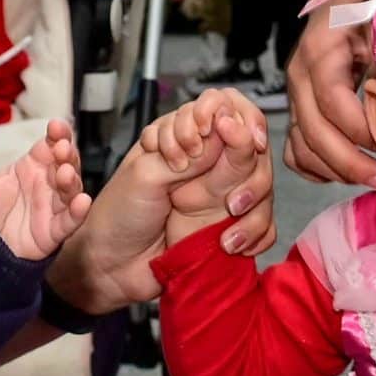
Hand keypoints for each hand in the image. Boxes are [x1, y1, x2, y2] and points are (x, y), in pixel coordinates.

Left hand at [0, 120, 91, 261]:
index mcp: (33, 166)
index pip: (50, 144)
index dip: (57, 134)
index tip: (57, 126)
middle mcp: (48, 183)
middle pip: (65, 163)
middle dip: (67, 154)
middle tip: (62, 148)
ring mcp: (54, 206)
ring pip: (70, 189)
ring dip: (72, 179)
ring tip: (66, 172)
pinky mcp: (55, 231)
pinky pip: (70, 221)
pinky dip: (78, 212)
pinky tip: (82, 202)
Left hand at [45, 104, 276, 312]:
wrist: (112, 267)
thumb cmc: (119, 214)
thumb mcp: (146, 173)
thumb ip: (189, 155)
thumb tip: (226, 135)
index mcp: (183, 138)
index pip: (225, 108)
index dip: (233, 114)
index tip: (225, 129)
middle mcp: (207, 163)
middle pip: (253, 147)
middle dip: (246, 161)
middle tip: (226, 179)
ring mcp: (220, 195)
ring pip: (262, 185)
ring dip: (253, 198)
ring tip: (230, 210)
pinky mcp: (226, 226)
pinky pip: (262, 225)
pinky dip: (255, 233)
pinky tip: (231, 242)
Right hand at [283, 0, 375, 191]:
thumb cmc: (369, 7)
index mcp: (321, 52)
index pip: (335, 105)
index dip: (364, 134)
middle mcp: (299, 74)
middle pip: (314, 133)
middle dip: (353, 165)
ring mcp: (294, 93)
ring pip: (301, 146)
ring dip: (337, 171)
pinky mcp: (296, 106)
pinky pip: (294, 149)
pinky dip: (317, 167)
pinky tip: (347, 173)